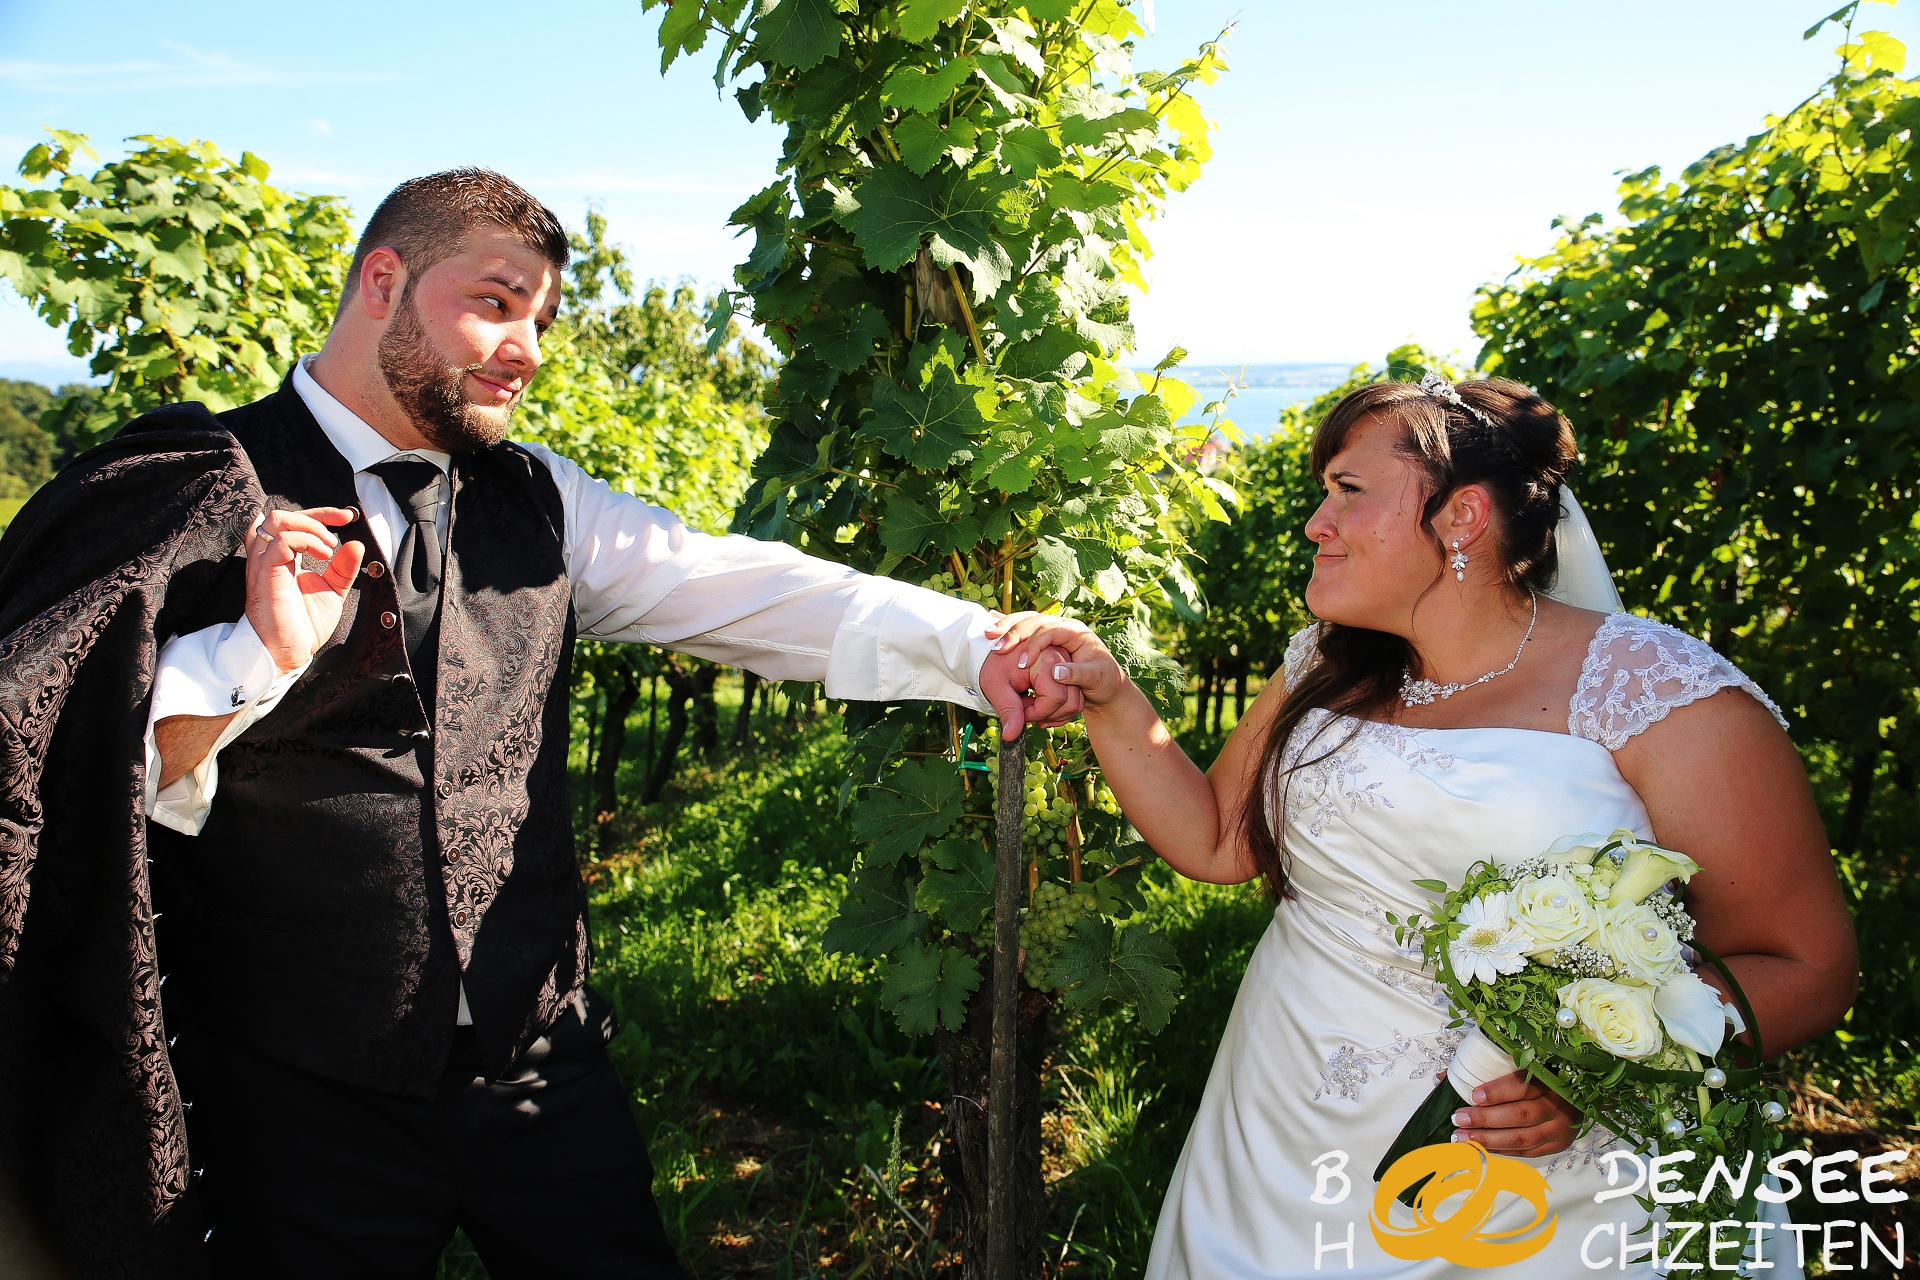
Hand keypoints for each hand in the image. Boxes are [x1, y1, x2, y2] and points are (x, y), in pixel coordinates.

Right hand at [246, 506, 363, 672]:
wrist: (289, 652)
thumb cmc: (303, 626)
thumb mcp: (332, 592)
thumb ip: (343, 569)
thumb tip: (355, 545)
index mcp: (282, 559)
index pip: (294, 522)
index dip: (321, 513)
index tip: (347, 517)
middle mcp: (269, 558)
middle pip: (281, 516)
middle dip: (315, 516)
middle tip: (336, 537)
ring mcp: (264, 564)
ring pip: (276, 521)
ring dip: (309, 527)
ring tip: (328, 549)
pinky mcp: (266, 574)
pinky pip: (281, 542)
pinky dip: (305, 540)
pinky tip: (322, 556)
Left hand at [979, 639, 1078, 738]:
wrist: (996, 655)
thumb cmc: (995, 667)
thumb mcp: (996, 687)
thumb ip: (1007, 711)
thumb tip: (1011, 736)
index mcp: (1046, 659)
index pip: (1055, 698)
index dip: (1038, 712)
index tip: (1021, 713)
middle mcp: (1062, 660)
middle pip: (1069, 702)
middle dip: (1047, 715)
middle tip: (1025, 712)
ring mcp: (1067, 667)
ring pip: (1075, 703)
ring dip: (1055, 715)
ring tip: (1032, 710)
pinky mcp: (1068, 675)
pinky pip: (1074, 700)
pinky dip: (1060, 711)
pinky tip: (1040, 709)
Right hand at [987, 613, 1130, 707]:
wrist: (1104, 684)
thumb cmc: (1104, 680)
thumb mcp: (1096, 678)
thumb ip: (1078, 675)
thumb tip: (1055, 673)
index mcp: (1075, 632)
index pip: (1050, 630)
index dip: (1034, 644)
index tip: (1022, 663)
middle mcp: (1061, 627)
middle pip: (1033, 620)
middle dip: (1013, 631)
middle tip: (996, 647)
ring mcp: (1049, 633)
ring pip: (1023, 622)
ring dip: (1005, 629)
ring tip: (988, 636)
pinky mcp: (1041, 642)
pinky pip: (1020, 633)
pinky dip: (1006, 633)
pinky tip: (990, 634)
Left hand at [1449, 1070, 1580, 1156]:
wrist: (1579, 1096)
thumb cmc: (1542, 1076)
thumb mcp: (1522, 1066)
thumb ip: (1486, 1069)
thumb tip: (1442, 1079)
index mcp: (1552, 1080)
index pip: (1524, 1086)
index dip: (1498, 1092)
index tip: (1473, 1095)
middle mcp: (1559, 1106)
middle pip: (1520, 1115)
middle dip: (1486, 1119)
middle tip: (1459, 1119)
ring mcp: (1559, 1129)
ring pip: (1522, 1138)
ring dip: (1488, 1139)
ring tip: (1461, 1137)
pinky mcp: (1557, 1145)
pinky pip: (1526, 1152)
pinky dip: (1501, 1150)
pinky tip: (1480, 1147)